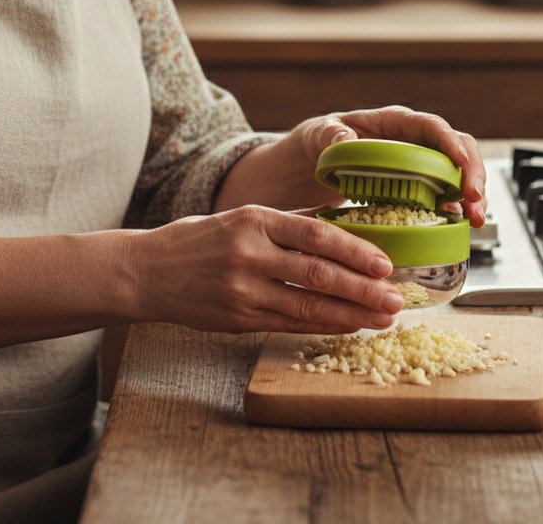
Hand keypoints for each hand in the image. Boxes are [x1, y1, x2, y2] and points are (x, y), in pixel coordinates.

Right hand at [131, 205, 403, 333]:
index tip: (385, 262)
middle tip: (395, 297)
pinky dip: (322, 326)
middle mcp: (249, 253)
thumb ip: (286, 221)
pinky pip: (289, 324)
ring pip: (307, 305)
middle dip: (362, 288)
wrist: (147, 272)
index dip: (354, 250)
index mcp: (254, 219)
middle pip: (318, 272)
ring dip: (350, 314)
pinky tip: (347, 326)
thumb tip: (338, 221)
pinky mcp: (237, 318)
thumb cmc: (197, 239)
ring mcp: (242, 289)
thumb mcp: (239, 216)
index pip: (314, 233)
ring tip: (382, 318)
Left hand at [215, 105, 486, 227]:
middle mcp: (411, 142)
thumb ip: (329, 134)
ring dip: (471, 196)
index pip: (429, 126)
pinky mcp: (415, 190)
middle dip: (472, 173)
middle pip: (456, 149)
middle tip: (475, 201)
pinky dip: (455, 212)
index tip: (460, 160)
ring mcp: (417, 166)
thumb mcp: (316, 135)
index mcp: (391, 123)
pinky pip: (443, 197)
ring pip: (456, 174)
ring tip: (476, 221)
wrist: (308, 168)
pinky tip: (461, 229)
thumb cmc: (315, 143)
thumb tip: (345, 138)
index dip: (448, 141)